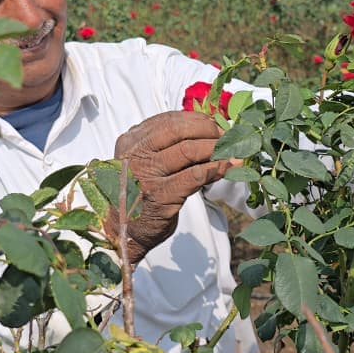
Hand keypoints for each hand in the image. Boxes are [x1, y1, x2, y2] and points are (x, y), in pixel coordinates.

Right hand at [109, 111, 236, 263]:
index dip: (197, 120)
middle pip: (178, 130)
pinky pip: (195, 175)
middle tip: (227, 137)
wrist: (121, 232)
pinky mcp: (161, 196)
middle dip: (208, 130)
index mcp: (131, 142)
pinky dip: (216, 168)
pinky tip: (228, 167)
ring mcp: (147, 175)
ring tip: (232, 151)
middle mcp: (136, 155)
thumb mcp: (144, 163)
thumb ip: (166, 147)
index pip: (168, 120)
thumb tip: (209, 131)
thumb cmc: (138, 195)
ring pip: (188, 150)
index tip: (216, 124)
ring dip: (216, 148)